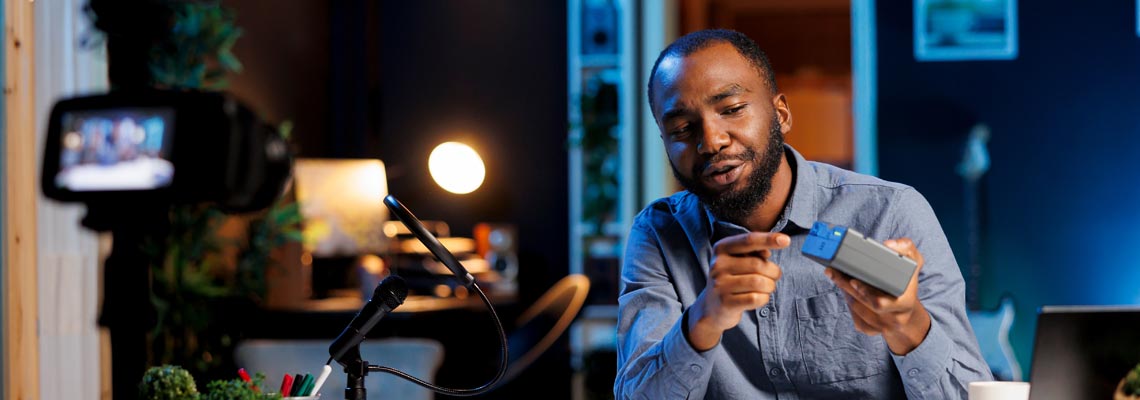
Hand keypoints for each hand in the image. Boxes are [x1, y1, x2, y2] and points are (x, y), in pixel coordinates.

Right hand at [687, 232, 789, 350]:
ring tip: (767, 288)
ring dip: (770, 286)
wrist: (712, 307)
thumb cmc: (732, 279)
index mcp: (721, 248)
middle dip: (774, 271)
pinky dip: (764, 298)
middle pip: (758, 264)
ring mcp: (720, 284)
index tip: (786, 240)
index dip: (769, 239)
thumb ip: (754, 252)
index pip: (749, 240)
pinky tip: (759, 298)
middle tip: (774, 276)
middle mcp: (718, 264)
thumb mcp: (738, 260)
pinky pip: (756, 298)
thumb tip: (766, 252)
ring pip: (759, 282)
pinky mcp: (726, 303)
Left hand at [824, 238, 930, 354]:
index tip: (852, 280)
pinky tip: (846, 291)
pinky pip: (855, 318)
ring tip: (837, 276)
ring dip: (845, 292)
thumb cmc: (908, 284)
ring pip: (857, 310)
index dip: (865, 293)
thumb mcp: (914, 262)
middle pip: (863, 304)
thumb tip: (888, 245)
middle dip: (846, 286)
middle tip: (833, 272)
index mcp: (905, 303)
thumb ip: (905, 248)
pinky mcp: (872, 331)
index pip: (880, 302)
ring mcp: (883, 327)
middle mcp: (895, 318)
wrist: (908, 312)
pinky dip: (849, 304)